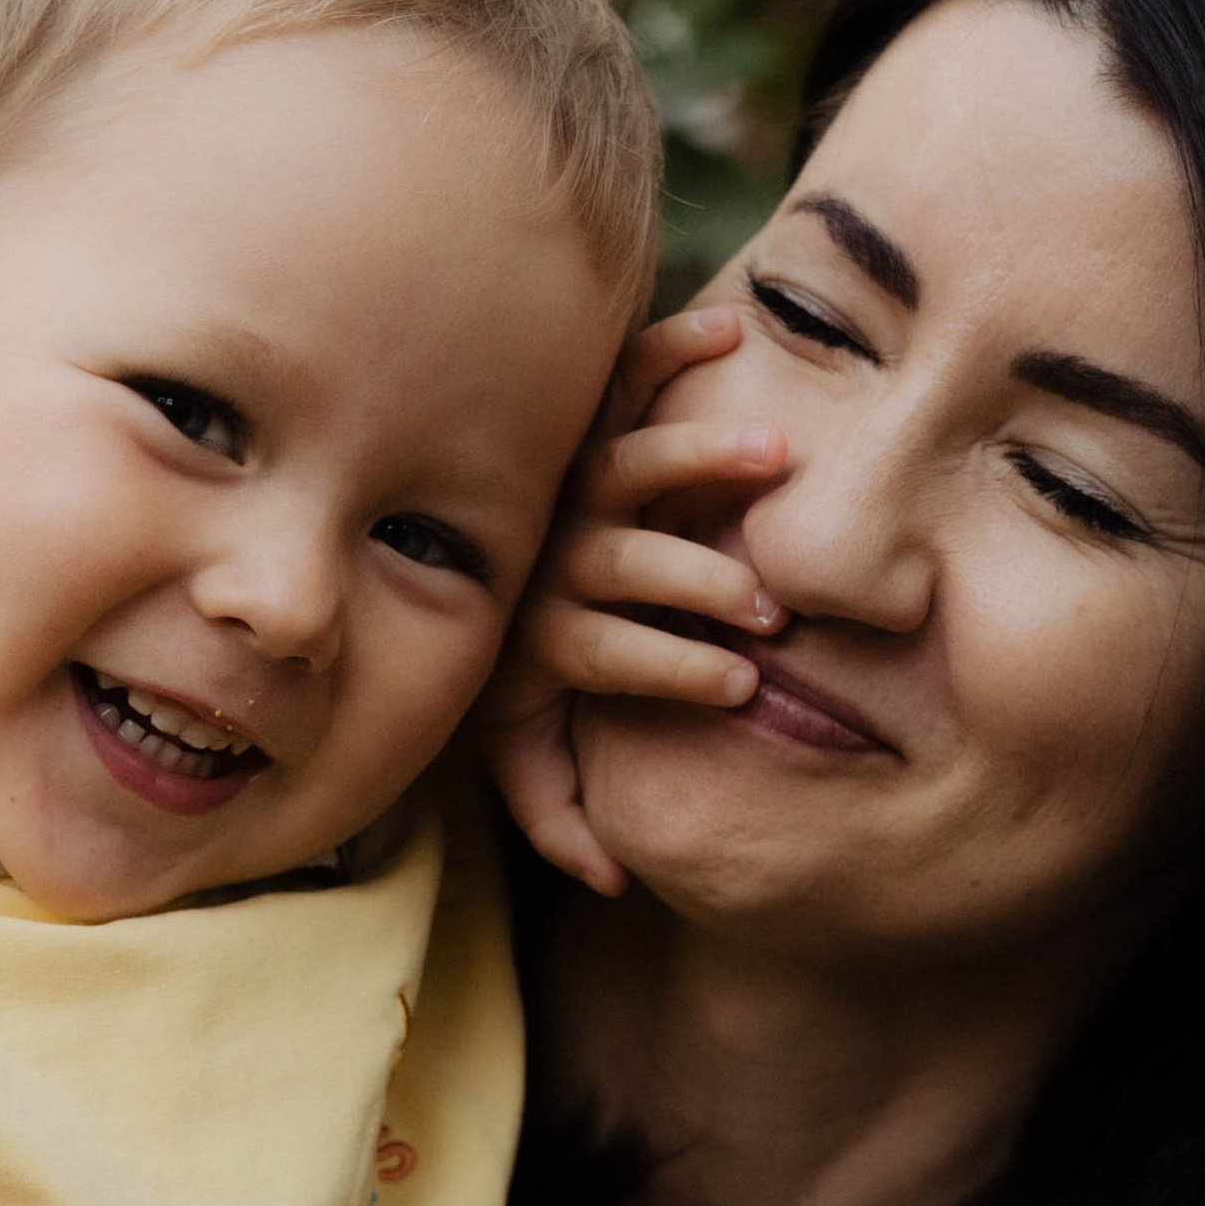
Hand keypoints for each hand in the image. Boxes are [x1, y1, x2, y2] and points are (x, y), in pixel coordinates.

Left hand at [481, 306, 785, 895]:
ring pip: (631, 467)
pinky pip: (618, 378)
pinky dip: (667, 347)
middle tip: (765, 599)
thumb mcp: (512, 743)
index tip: (745, 684)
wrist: (432, 553)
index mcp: (549, 632)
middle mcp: (558, 550)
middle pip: (629, 567)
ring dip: (700, 462)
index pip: (614, 654)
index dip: (674, 670)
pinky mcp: (580, 420)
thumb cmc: (503, 659)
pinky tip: (728, 325)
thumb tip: (609, 880)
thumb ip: (555, 808)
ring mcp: (569, 480)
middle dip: (697, 583)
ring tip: (772, 452)